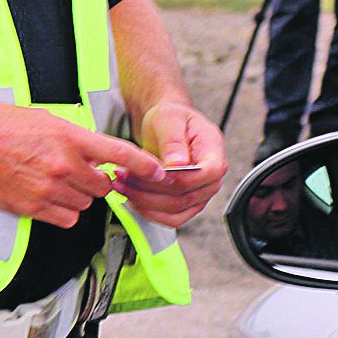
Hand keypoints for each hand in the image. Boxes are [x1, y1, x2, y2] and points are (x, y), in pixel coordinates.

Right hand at [0, 103, 163, 229]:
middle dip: (96, 182)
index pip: (117, 153)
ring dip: (78, 197)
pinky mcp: (29, 208)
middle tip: (79, 172)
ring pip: (83, 205)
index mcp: (69, 138)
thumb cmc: (1, 124)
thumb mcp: (46, 120)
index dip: (143, 164)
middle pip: (102, 187)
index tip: (160, 171)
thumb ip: (74, 140)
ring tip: (56, 182)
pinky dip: (61, 212)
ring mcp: (46, 189)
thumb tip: (94, 155)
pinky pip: (63, 218)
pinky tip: (46, 196)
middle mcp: (62, 166)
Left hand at [115, 100, 227, 227]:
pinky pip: (171, 218)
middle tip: (125, 176)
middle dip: (151, 189)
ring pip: (176, 211)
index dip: (180, 178)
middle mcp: (211, 176)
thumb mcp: (169, 119)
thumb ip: (174, 141)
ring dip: (145, 202)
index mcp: (214, 151)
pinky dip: (149, 212)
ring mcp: (200, 193)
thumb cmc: (171, 119)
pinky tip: (133, 198)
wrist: (166, 127)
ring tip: (124, 186)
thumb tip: (179, 164)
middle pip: (187, 196)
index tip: (154, 172)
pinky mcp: (186, 204)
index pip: (207, 174)